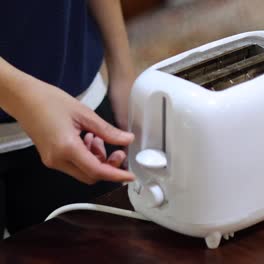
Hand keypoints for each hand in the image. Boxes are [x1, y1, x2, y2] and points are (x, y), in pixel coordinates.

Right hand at [13, 80, 134, 183]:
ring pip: (83, 171)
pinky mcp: (51, 158)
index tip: (130, 176)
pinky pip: (74, 164)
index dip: (116, 175)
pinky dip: (87, 156)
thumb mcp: (85, 114)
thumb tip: (127, 140)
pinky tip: (88, 139)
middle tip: (117, 150)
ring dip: (97, 159)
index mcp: (67, 148)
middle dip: (108, 166)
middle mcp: (58, 159)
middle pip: (91, 176)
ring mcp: (52, 160)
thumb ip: (108, 131)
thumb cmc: (49, 101)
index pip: (96, 171)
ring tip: (99, 138)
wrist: (24, 98)